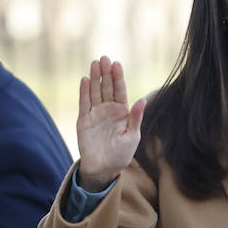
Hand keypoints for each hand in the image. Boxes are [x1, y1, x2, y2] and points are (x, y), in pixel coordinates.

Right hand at [75, 56, 145, 190]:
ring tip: (95, 63)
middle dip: (106, 73)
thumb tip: (143, 100)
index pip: (119, 91)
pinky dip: (84, 91)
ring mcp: (95, 113)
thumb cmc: (121, 154)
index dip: (118, 77)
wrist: (104, 169)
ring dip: (95, 77)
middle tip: (104, 58)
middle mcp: (108, 109)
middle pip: (106, 87)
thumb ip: (136, 118)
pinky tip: (85, 80)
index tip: (117, 64)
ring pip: (95, 91)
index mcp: (122, 112)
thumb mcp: (132, 136)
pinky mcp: (84, 119)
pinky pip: (84, 103)